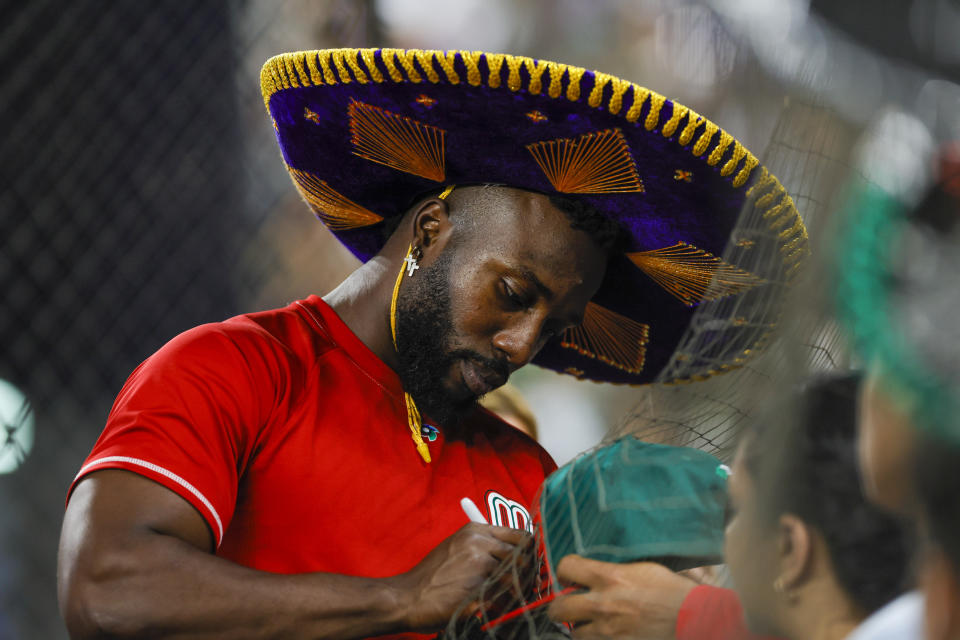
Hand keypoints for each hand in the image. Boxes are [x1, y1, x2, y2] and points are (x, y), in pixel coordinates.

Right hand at [398, 523, 530, 631]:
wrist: (407, 597)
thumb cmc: (432, 576)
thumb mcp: (456, 549)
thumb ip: (484, 547)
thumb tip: (516, 555)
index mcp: (475, 530)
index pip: (520, 535)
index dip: (528, 553)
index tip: (529, 565)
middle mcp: (479, 542)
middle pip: (523, 557)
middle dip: (525, 574)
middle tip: (523, 587)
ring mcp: (479, 564)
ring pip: (515, 578)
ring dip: (514, 591)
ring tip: (505, 599)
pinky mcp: (478, 587)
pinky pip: (503, 596)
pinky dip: (502, 604)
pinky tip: (491, 607)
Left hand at [547, 555, 696, 638]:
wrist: (692, 618)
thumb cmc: (671, 591)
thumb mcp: (641, 569)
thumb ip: (613, 571)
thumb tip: (595, 573)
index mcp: (608, 577)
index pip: (566, 567)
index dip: (565, 571)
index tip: (569, 575)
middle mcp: (602, 604)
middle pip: (558, 608)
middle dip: (561, 607)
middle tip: (570, 605)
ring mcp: (607, 630)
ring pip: (575, 633)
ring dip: (582, 628)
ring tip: (594, 624)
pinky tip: (609, 634)